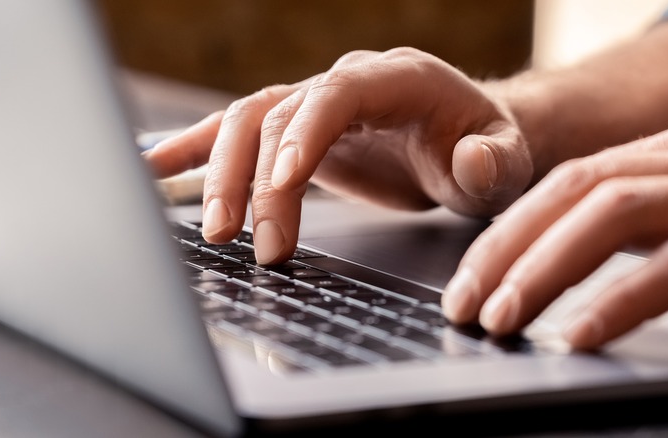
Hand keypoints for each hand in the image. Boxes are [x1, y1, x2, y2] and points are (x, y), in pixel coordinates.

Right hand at [145, 48, 533, 263]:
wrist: (469, 143)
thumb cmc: (489, 151)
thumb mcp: (508, 161)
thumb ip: (493, 163)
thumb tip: (468, 160)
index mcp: (398, 79)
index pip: (337, 94)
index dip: (304, 133)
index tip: (282, 184)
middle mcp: (348, 83)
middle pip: (279, 113)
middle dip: (255, 176)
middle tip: (247, 239)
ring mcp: (316, 105)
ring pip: (248, 122)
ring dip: (219, 171)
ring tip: (213, 230)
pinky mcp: (297, 132)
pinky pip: (240, 131)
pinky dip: (197, 147)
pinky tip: (159, 167)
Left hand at [442, 114, 667, 349]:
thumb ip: (648, 221)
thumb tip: (559, 257)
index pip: (572, 179)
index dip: (509, 231)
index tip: (468, 279)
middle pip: (577, 188)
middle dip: (506, 249)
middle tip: (462, 304)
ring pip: (613, 213)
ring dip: (543, 270)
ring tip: (501, 319)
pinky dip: (619, 300)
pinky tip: (579, 335)